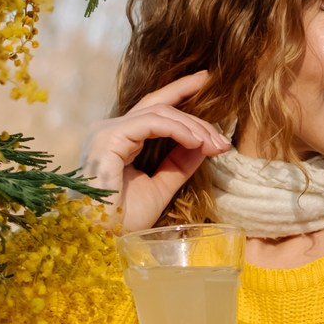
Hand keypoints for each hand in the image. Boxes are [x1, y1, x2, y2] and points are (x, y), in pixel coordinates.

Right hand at [78, 69, 230, 232]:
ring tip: (215, 144)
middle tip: (222, 134)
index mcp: (119, 141)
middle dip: (194, 107)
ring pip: (159, 112)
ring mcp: (107, 131)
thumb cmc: (122, 222)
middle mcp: (110, 130)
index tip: (206, 83)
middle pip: (158, 105)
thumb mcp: (159, 188)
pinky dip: (178, 130)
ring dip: (193, 127)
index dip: (180, 93)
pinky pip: (151, 123)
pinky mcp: (109, 137)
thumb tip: (202, 146)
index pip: (154, 110)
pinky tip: (197, 143)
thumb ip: (178, 165)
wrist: (101, 240)